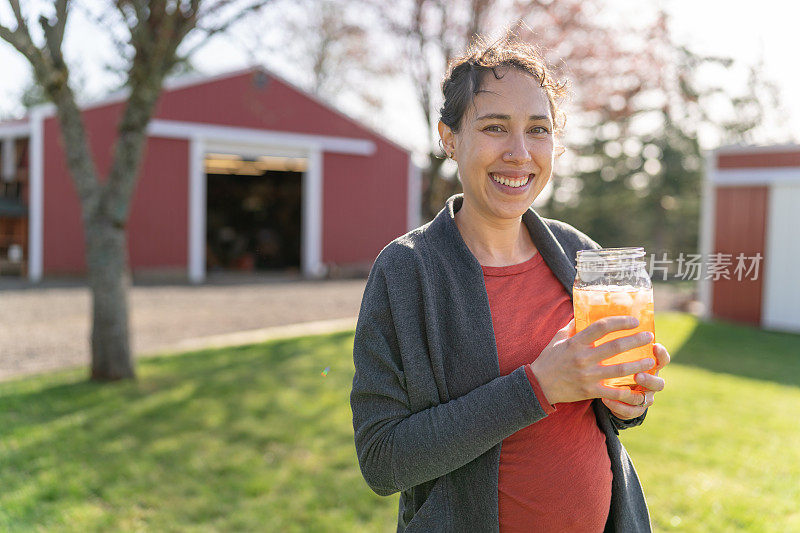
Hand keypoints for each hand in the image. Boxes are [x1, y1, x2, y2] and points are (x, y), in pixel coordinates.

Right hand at [529, 317, 654, 405]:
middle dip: (636, 341)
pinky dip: (629, 391)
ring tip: (651, 360)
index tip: (634, 320)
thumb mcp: (557, 339)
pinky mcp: (590, 391)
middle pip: (615, 347)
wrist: (538, 385)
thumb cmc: (549, 359)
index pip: (601, 327)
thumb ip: (572, 326)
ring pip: (619, 369)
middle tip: (648, 336)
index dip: (620, 322)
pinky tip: (640, 387)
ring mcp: (587, 376)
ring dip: (638, 364)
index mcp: (576, 343)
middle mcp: (583, 358)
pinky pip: (614, 392)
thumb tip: (583, 311)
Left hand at [602, 342, 670, 419]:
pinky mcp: (630, 408)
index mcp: (646, 364)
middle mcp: (648, 380)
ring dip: (636, 396)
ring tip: (622, 395)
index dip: (661, 353)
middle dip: (651, 377)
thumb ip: (602, 336)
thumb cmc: (607, 361)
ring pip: (647, 398)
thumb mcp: (606, 349)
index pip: (662, 358)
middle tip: (639, 373)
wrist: (606, 388)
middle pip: (659, 381)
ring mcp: (641, 396)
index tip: (654, 345)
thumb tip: (586, 314)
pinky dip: (619, 406)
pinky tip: (605, 399)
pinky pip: (629, 411)